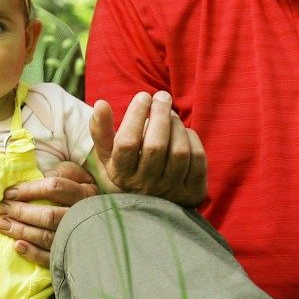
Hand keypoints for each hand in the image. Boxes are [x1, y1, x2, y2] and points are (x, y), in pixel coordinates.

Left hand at [0, 163, 96, 268]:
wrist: (104, 221)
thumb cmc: (82, 191)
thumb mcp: (79, 174)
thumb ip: (62, 171)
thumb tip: (40, 176)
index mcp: (85, 193)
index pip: (54, 188)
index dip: (29, 190)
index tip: (8, 193)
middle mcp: (82, 216)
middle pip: (48, 215)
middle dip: (21, 212)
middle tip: (0, 209)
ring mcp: (77, 238)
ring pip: (47, 236)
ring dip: (21, 231)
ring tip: (1, 224)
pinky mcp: (71, 254)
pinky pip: (50, 257)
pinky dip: (33, 253)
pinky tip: (17, 246)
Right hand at [90, 91, 206, 205]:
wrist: (150, 203)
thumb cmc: (127, 167)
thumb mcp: (109, 153)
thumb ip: (101, 129)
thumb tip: (100, 104)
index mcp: (121, 175)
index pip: (127, 143)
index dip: (135, 115)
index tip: (143, 96)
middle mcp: (145, 186)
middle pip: (155, 147)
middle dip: (160, 115)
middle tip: (162, 96)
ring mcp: (170, 191)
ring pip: (179, 152)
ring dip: (177, 126)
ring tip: (171, 114)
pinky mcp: (192, 192)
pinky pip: (197, 159)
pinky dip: (192, 139)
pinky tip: (184, 132)